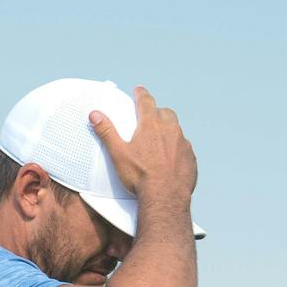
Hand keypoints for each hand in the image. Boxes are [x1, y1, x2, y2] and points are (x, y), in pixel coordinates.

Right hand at [89, 86, 196, 213]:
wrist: (165, 197)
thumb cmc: (140, 176)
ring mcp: (183, 144)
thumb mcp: (118, 153)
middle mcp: (170, 130)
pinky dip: (178, 148)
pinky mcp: (191, 158)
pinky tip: (172, 157)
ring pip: (177, 129)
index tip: (138, 90)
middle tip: (150, 116)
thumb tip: (95, 114)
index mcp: (151, 125)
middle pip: (165, 112)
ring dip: (169, 129)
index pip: (146, 101)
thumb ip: (107, 132)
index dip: (141, 94)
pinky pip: (185, 148)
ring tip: (160, 138)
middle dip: (157, 111)